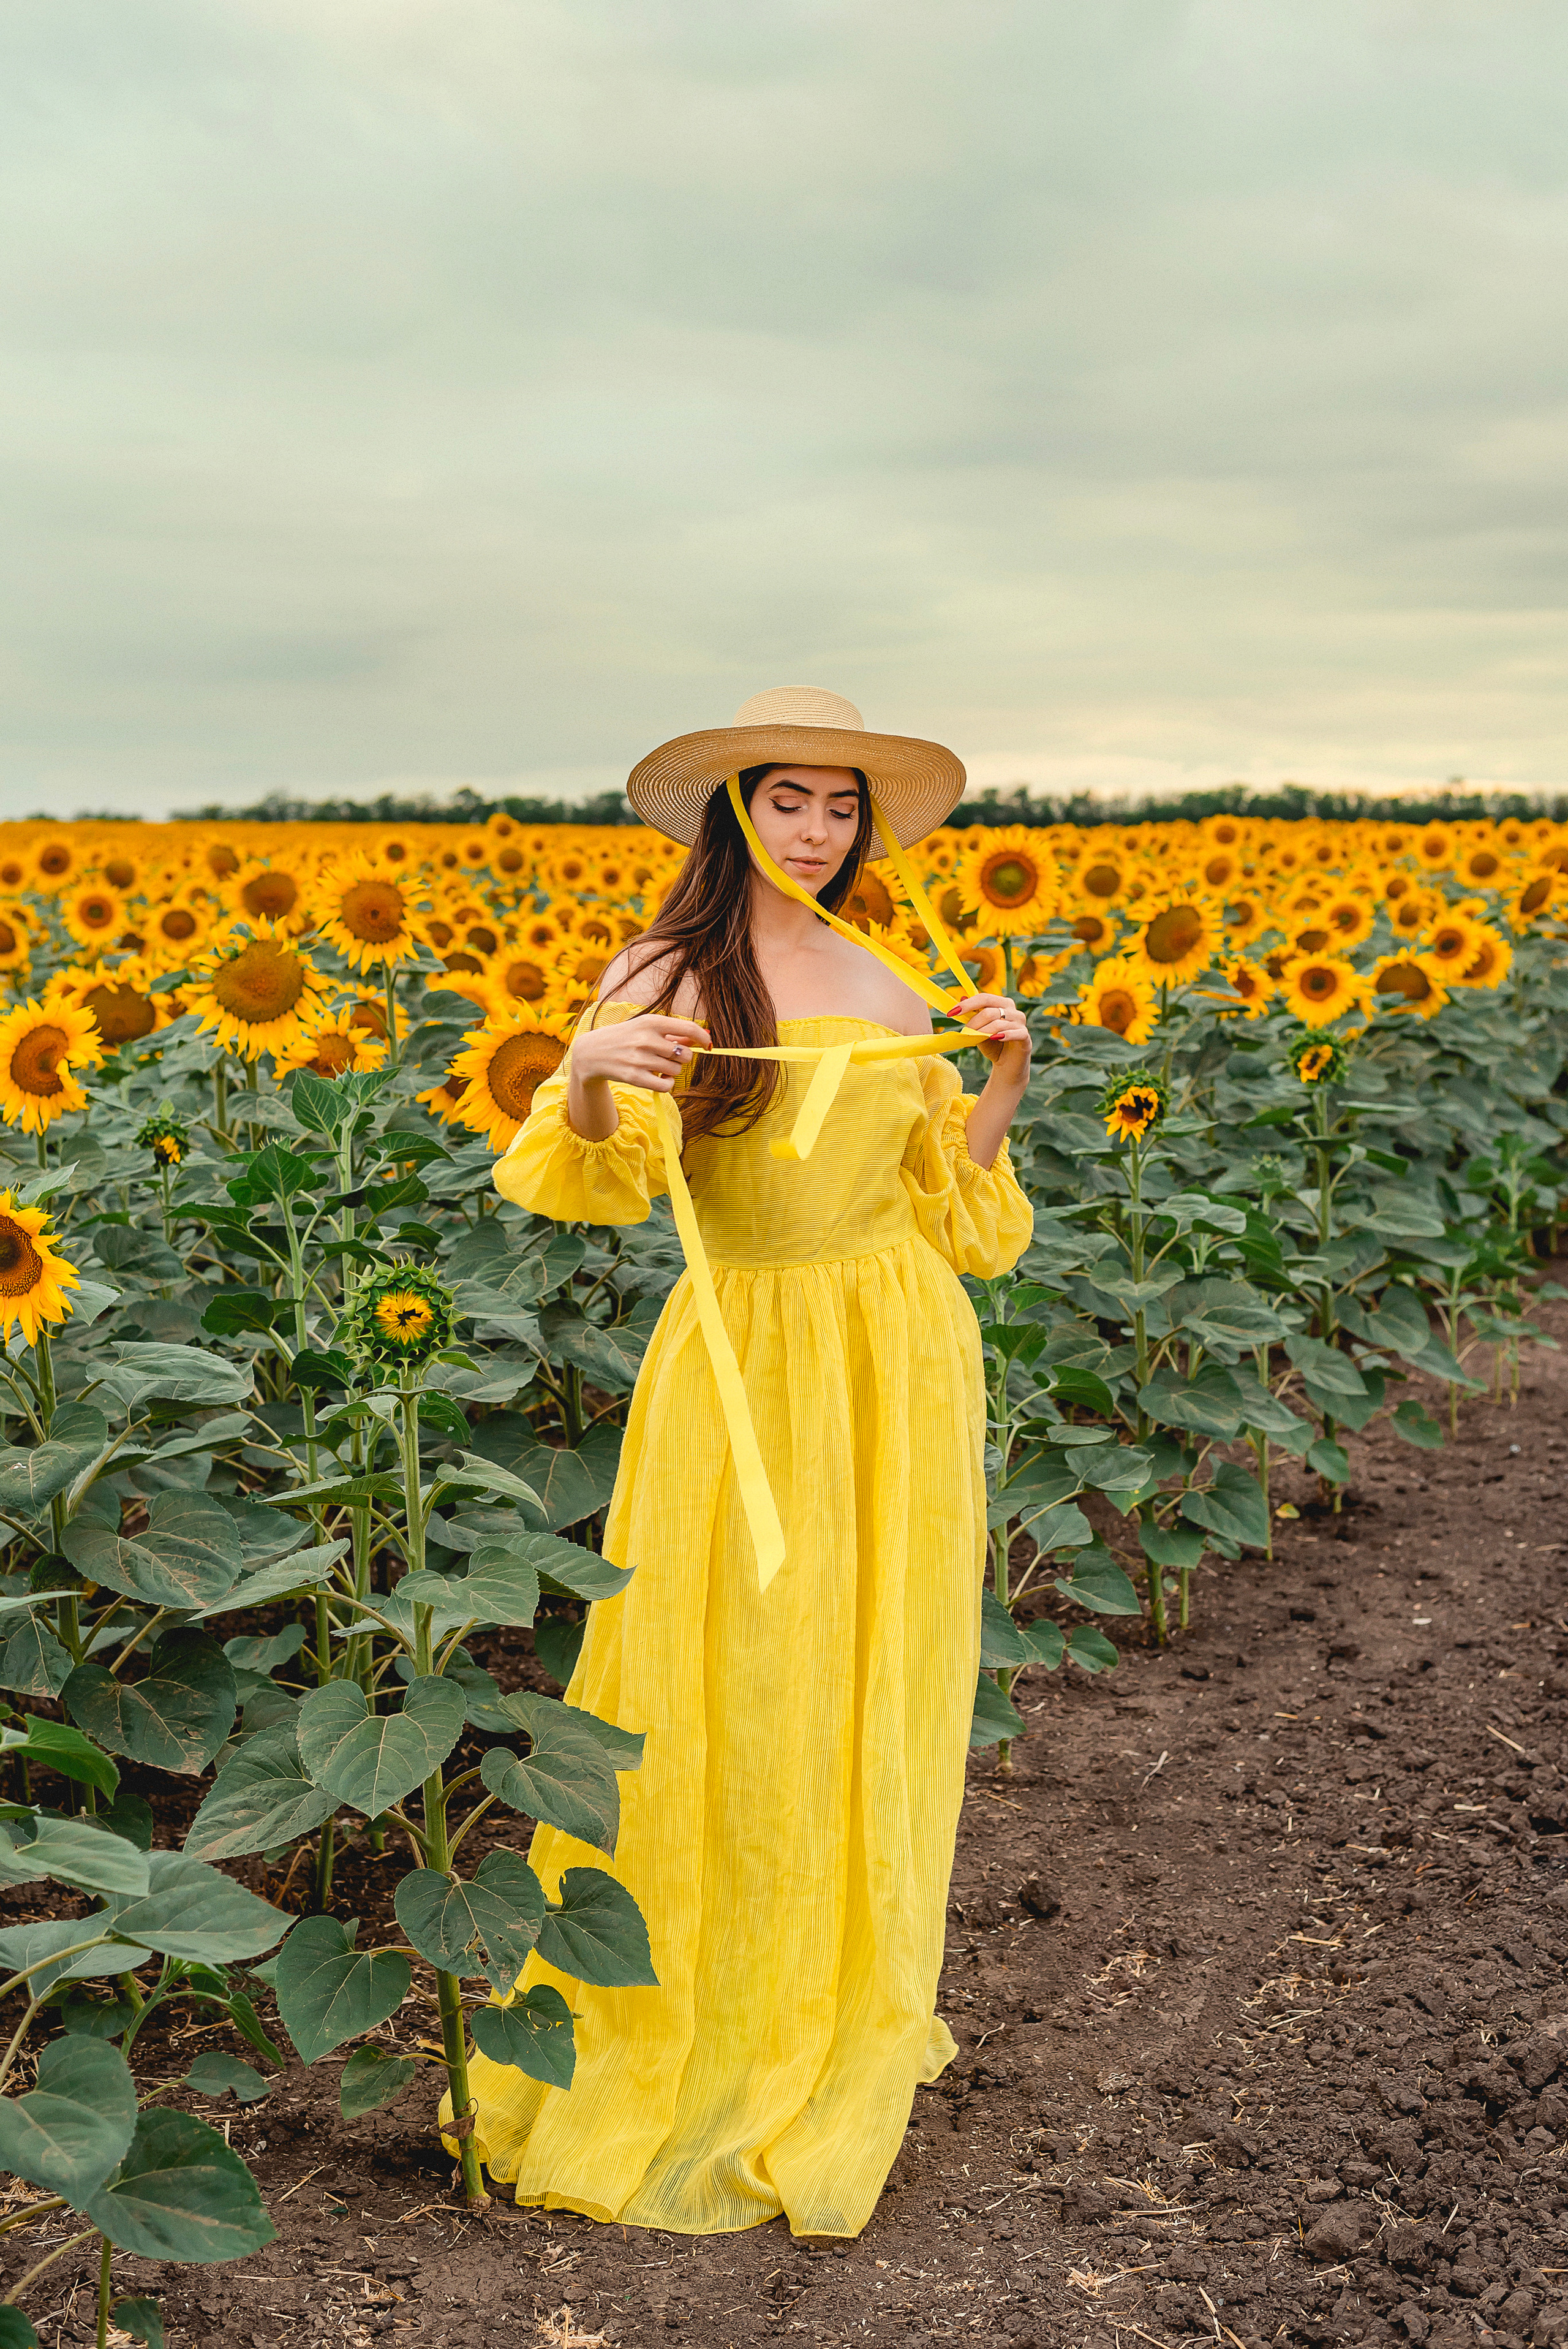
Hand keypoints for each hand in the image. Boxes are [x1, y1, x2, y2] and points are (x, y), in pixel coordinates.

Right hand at [571, 1012, 710, 1096]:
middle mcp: (646, 1039)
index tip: (707, 1045)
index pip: (689, 1028)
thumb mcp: (645, 1028)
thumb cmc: (625, 1038)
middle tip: (669, 1057)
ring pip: (676, 1070)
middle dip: (682, 1058)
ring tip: (658, 1066)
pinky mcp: (635, 1077)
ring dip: (672, 1071)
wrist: (593, 1053)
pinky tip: (659, 1078)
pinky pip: (666, 1085)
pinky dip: (667, 1083)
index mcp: (651, 1022)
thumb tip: (700, 1038)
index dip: (703, 1038)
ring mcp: (640, 1059)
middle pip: (685, 1054)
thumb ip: (672, 1033)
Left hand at [954, 993, 1030, 1087]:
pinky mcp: (1026, 1037)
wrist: (1007, 1065)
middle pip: (990, 1011)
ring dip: (983, 1032)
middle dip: (974, 1022)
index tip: (951, 1012)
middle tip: (965, 1033)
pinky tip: (995, 1038)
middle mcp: (1013, 1010)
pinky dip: (1004, 1035)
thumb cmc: (993, 1045)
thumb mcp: (979, 1030)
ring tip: (976, 1039)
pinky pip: (1016, 1033)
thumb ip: (973, 1016)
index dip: (967, 1004)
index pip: (984, 998)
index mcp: (1002, 1004)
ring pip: (999, 1023)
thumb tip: (962, 998)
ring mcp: (1021, 1023)